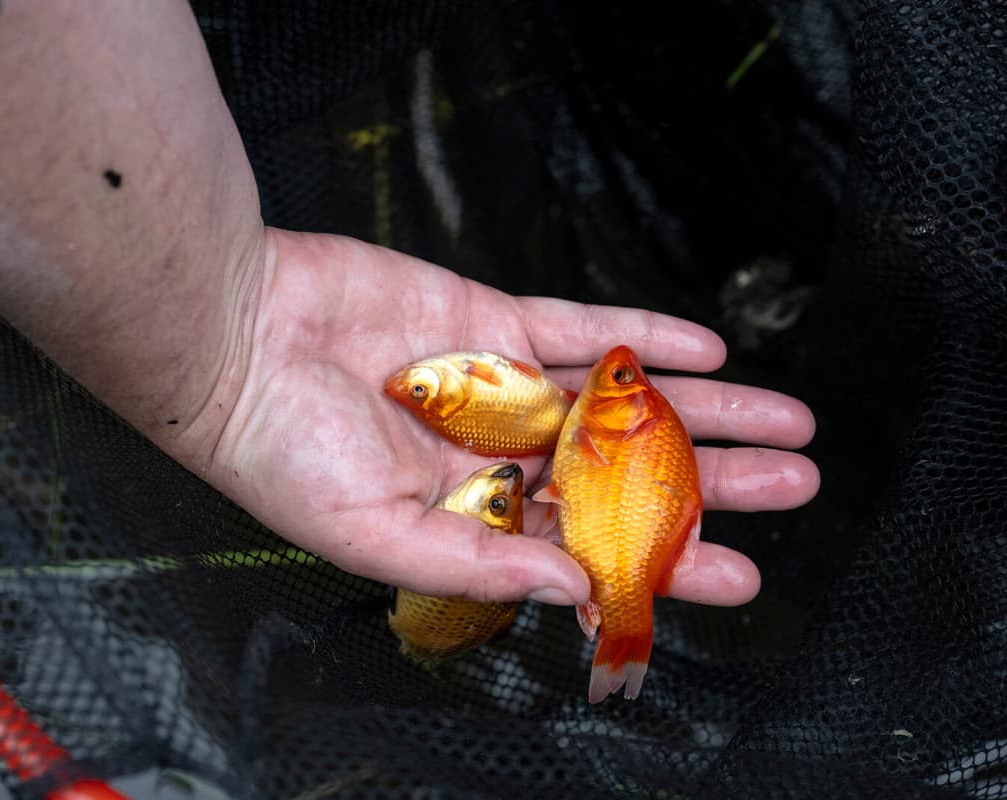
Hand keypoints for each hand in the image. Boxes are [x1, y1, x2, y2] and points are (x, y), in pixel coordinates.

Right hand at [204, 229, 818, 606]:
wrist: (234, 340)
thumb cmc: (277, 452)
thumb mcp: (373, 535)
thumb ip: (477, 564)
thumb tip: (575, 592)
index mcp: (470, 521)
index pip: (587, 549)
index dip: (663, 563)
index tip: (737, 573)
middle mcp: (498, 458)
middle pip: (625, 475)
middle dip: (712, 482)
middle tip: (793, 486)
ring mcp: (502, 386)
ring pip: (621, 402)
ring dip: (703, 409)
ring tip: (785, 417)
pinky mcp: (493, 319)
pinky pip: (582, 327)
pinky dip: (643, 336)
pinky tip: (703, 346)